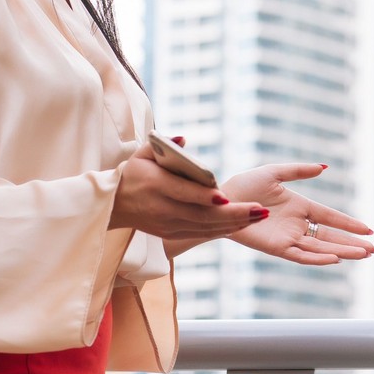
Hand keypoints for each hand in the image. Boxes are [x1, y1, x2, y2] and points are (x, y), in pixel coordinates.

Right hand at [111, 148, 263, 239]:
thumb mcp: (141, 154)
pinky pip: (202, 234)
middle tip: (261, 210)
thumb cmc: (132, 173)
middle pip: (202, 215)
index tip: (226, 197)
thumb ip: (162, 144)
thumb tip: (184, 139)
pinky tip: (243, 223)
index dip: (205, 197)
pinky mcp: (172, 234)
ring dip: (235, 223)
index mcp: (155, 185)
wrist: (113, 205)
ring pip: (205, 227)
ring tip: (259, 216)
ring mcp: (168, 224)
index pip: (184, 193)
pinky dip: (223, 230)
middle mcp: (162, 208)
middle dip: (234, 214)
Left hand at [217, 162, 373, 265]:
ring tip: (364, 255)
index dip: (350, 224)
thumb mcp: (275, 172)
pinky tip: (335, 259)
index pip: (331, 218)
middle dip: (353, 244)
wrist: (221, 200)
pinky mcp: (277, 248)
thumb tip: (324, 168)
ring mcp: (288, 238)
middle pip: (331, 237)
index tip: (369, 230)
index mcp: (300, 206)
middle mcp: (298, 225)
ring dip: (343, 252)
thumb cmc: (244, 185)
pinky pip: (302, 256)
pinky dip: (318, 259)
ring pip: (322, 249)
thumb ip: (299, 171)